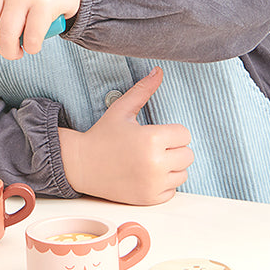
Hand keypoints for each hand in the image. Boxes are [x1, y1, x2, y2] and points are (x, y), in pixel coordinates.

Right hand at [58, 68, 192, 204]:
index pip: (184, 134)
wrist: (81, 165)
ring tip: (149, 160)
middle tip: (152, 147)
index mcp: (151, 139)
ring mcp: (153, 184)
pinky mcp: (150, 199)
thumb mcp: (121, 110)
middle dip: (173, 149)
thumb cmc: (102, 135)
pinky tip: (145, 175)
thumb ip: (143, 90)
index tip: (155, 133)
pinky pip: (172, 190)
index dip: (171, 132)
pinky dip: (163, 184)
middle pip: (188, 155)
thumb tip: (159, 70)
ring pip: (182, 173)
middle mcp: (155, 163)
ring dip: (170, 167)